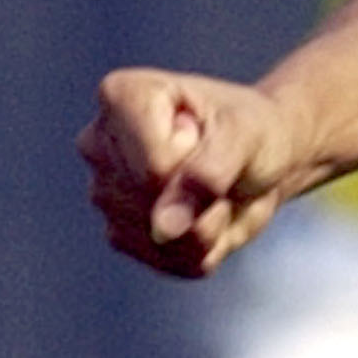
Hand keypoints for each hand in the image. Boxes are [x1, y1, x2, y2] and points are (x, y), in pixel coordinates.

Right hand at [76, 68, 300, 278]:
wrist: (259, 157)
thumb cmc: (251, 130)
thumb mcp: (245, 136)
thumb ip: (208, 173)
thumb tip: (163, 230)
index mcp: (122, 96)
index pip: (154, 167)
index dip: (198, 161)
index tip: (208, 133)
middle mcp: (97, 144)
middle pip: (152, 202)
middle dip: (204, 196)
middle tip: (220, 166)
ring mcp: (103, 193)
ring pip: (160, 238)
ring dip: (208, 224)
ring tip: (215, 190)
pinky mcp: (120, 234)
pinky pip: (169, 260)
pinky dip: (203, 246)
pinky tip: (207, 214)